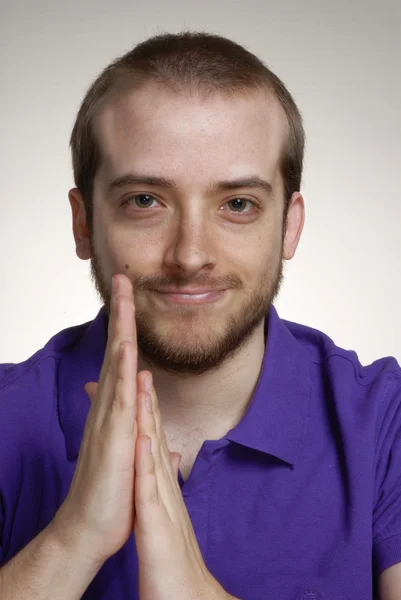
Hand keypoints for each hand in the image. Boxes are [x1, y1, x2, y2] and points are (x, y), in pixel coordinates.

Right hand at [51, 274, 138, 566]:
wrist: (89, 527)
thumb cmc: (110, 489)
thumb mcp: (128, 450)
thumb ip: (135, 425)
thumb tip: (142, 408)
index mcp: (115, 407)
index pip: (122, 358)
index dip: (127, 326)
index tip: (132, 298)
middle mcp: (109, 406)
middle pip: (116, 350)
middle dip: (121, 313)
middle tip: (124, 278)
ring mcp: (109, 420)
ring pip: (116, 366)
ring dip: (121, 330)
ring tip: (124, 297)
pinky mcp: (113, 440)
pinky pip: (119, 400)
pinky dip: (122, 373)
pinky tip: (126, 351)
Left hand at [133, 371, 231, 599]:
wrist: (184, 593)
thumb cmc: (170, 555)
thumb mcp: (166, 513)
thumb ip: (166, 482)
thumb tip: (169, 457)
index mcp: (162, 484)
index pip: (153, 438)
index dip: (145, 407)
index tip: (136, 377)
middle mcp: (165, 485)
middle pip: (156, 436)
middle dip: (147, 400)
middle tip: (139, 364)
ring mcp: (164, 501)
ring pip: (155, 454)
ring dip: (150, 418)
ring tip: (144, 385)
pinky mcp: (158, 523)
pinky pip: (151, 490)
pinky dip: (147, 463)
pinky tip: (145, 439)